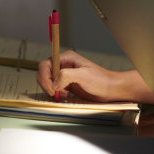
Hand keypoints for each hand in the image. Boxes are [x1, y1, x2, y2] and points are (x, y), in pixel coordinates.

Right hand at [36, 50, 153, 104]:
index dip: (45, 77)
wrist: (110, 89)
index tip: (52, 88)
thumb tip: (55, 83)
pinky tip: (64, 95)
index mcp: (67, 58)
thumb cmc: (102, 80)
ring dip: (50, 89)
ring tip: (62, 94)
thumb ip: (67, 75)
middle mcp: (64, 65)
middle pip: (43, 73)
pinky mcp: (66, 84)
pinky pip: (53, 88)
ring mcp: (64, 75)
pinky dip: (54, 93)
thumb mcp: (84, 76)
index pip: (46, 64)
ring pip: (47, 81)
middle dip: (47, 84)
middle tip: (55, 93)